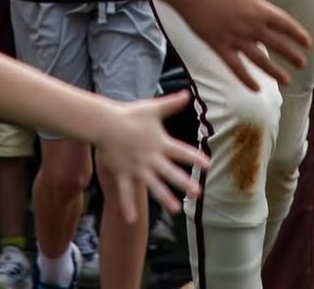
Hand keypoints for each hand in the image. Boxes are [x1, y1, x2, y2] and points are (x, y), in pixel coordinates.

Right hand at [91, 91, 207, 220]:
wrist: (106, 123)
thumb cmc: (130, 114)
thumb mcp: (154, 108)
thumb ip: (172, 104)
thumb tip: (188, 93)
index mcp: (160, 143)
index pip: (182, 151)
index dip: (195, 158)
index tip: (207, 165)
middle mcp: (151, 157)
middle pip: (170, 172)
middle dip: (184, 183)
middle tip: (198, 193)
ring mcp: (136, 167)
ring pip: (153, 185)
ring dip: (164, 197)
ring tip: (175, 209)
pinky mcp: (123, 173)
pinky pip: (126, 192)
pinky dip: (128, 205)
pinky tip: (132, 219)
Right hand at [169, 0, 312, 91]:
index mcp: (259, 9)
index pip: (285, 25)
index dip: (297, 34)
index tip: (307, 43)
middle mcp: (250, 26)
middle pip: (277, 44)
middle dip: (292, 55)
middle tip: (302, 64)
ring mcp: (235, 39)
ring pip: (260, 60)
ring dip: (274, 72)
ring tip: (287, 81)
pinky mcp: (219, 47)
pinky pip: (236, 67)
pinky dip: (246, 79)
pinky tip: (255, 89)